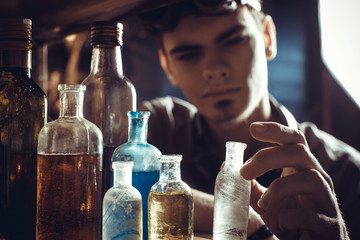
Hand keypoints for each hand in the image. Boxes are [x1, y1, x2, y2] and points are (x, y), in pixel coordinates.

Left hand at [240, 122, 348, 239]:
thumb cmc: (288, 219)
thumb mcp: (265, 200)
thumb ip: (249, 185)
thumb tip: (227, 167)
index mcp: (301, 169)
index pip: (294, 140)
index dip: (276, 130)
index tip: (253, 128)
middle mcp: (317, 178)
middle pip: (299, 152)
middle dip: (268, 157)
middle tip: (244, 172)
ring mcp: (327, 200)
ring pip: (311, 178)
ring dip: (279, 188)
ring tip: (262, 204)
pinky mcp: (330, 224)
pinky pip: (312, 215)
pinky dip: (289, 218)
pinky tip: (280, 223)